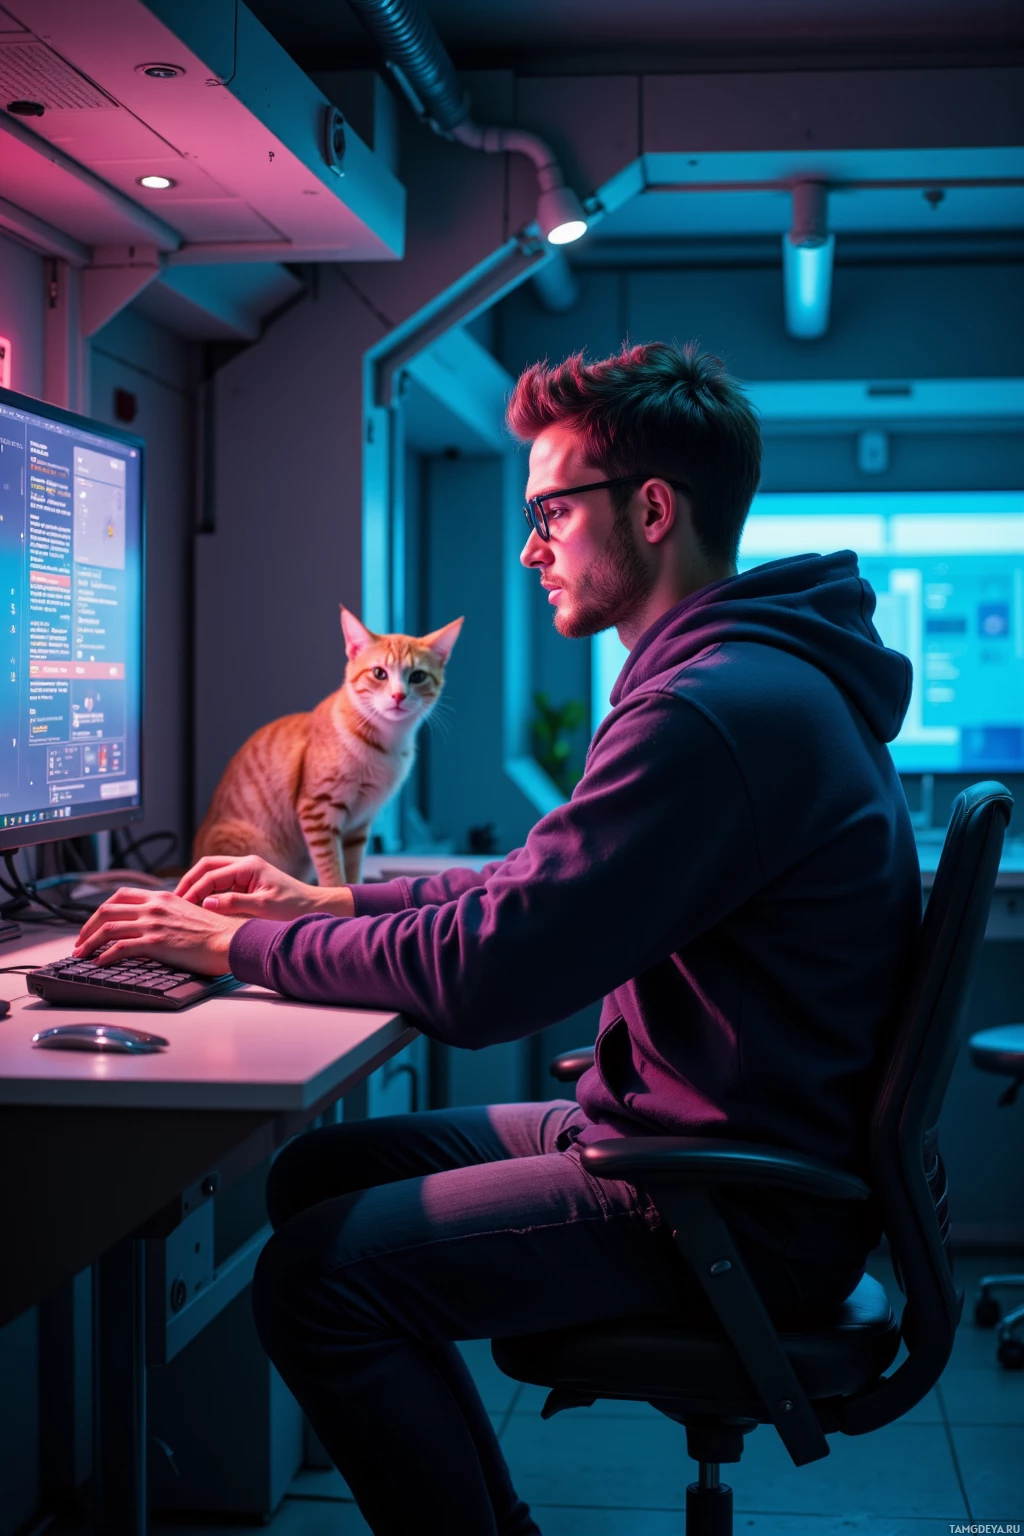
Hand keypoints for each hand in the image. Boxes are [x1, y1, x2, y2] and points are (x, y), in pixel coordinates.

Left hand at [73, 888, 246, 974]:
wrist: (232, 940)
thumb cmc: (218, 932)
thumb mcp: (190, 913)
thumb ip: (170, 914)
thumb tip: (157, 926)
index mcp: (163, 897)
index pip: (121, 895)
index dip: (101, 908)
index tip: (94, 923)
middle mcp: (155, 906)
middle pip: (107, 909)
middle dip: (87, 925)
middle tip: (80, 941)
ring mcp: (154, 923)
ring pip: (107, 927)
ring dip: (89, 942)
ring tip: (81, 954)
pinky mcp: (156, 942)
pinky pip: (120, 947)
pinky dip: (104, 955)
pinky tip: (100, 963)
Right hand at [175, 855, 352, 920]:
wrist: (314, 908)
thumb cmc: (293, 907)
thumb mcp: (263, 907)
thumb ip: (234, 903)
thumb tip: (207, 903)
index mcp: (248, 866)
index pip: (210, 874)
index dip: (193, 890)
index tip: (180, 905)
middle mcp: (245, 864)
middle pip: (207, 867)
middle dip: (189, 883)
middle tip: (175, 902)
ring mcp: (246, 873)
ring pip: (212, 875)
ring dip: (198, 888)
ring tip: (184, 907)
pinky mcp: (247, 883)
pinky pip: (221, 885)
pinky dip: (209, 894)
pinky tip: (201, 909)